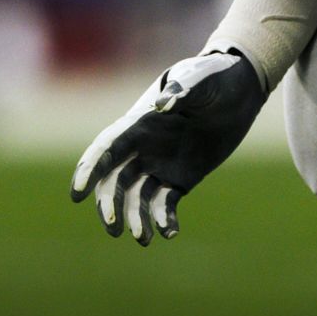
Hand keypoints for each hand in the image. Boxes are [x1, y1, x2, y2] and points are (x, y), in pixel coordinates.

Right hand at [70, 51, 266, 244]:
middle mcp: (142, 148)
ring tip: (144, 239)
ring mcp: (159, 165)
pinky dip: (164, 220)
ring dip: (135, 219)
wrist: (240, 89)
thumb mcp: (199, 77)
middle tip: (114, 229)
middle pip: (114, 181)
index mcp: (139, 123)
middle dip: (109, 205)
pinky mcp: (180, 178)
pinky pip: (165, 204)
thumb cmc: (214, 76)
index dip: (89, 170)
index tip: (77, 194)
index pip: (106, 149)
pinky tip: (170, 233)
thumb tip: (164, 105)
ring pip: (136, 198)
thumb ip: (181, 89)